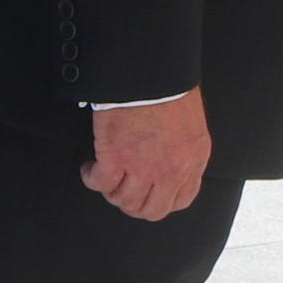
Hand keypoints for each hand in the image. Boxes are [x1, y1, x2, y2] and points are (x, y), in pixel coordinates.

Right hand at [84, 87, 210, 221]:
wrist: (151, 72)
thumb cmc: (170, 89)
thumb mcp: (192, 125)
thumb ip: (184, 151)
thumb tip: (170, 162)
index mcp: (192, 160)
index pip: (180, 200)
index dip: (161, 201)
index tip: (149, 193)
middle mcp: (170, 170)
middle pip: (150, 209)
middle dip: (135, 203)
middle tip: (123, 189)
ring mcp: (142, 167)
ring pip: (124, 200)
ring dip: (112, 191)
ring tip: (106, 175)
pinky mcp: (115, 157)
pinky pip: (100, 183)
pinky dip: (91, 178)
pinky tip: (89, 168)